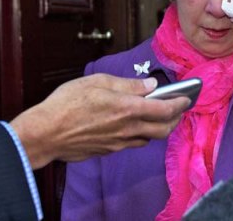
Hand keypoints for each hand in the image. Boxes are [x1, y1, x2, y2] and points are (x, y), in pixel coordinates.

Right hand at [10, 73, 189, 168]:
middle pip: (164, 129)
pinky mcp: (109, 150)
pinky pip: (134, 144)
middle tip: (179, 109)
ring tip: (161, 116)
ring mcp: (119, 142)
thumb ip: (128, 84)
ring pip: (150, 139)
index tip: (187, 98)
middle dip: (176, 119)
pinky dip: (143, 135)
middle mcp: (128, 128)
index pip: (165, 109)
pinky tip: (138, 126)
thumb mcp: (98, 82)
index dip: (180, 104)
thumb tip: (151, 84)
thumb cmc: (67, 103)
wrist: (44, 133)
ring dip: (160, 128)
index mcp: (128, 108)